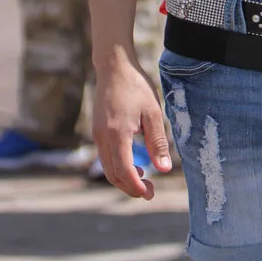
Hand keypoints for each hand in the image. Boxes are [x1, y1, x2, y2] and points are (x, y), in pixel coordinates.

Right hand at [93, 52, 172, 198]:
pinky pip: (105, 156)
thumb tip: (164, 169)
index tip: (150, 193)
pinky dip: (117, 166)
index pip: (124, 171)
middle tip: (148, 191)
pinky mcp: (97, 130)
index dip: (136, 187)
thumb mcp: (152, 113)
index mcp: (117, 134)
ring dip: (123, 178)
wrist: (114, 66)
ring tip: (143, 179)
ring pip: (107, 167)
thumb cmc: (136, 86)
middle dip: (130, 187)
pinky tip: (133, 162)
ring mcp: (97, 134)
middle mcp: (102, 138)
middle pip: (113, 174)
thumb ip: (157, 142)